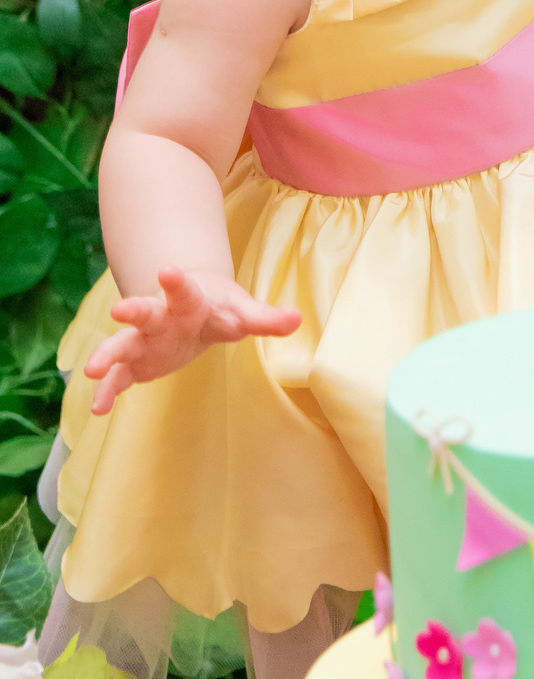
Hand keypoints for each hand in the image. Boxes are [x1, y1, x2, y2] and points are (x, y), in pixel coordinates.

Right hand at [83, 267, 301, 414]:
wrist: (190, 304)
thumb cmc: (220, 308)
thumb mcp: (242, 311)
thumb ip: (265, 318)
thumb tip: (296, 319)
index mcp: (191, 302)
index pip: (186, 291)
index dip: (178, 283)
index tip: (167, 271)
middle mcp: (163, 317)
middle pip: (147, 312)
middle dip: (136, 310)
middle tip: (119, 309)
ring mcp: (146, 339)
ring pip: (124, 343)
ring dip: (108, 353)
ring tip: (92, 368)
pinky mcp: (136, 363)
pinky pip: (119, 377)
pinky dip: (107, 390)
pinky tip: (97, 408)